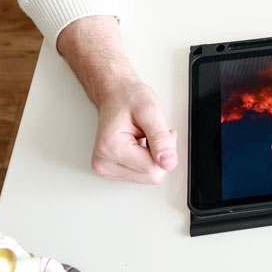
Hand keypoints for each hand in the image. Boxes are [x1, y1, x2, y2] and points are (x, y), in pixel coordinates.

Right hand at [57, 15, 176, 184]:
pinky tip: (140, 144)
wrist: (115, 94)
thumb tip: (169, 162)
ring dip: (152, 157)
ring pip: (146, 177)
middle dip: (159, 156)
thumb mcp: (151, 112)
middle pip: (150, 176)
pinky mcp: (109, 169)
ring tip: (145, 137)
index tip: (163, 133)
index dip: (166, 152)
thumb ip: (161, 139)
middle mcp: (103, 162)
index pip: (152, 170)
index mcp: (110, 148)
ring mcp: (104, 167)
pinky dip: (145, 160)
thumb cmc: (129, 99)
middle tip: (153, 134)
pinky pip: (139, 174)